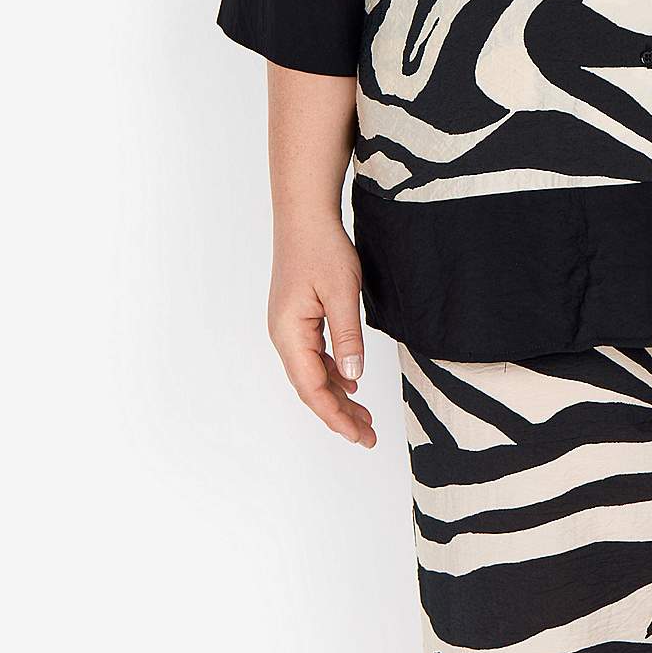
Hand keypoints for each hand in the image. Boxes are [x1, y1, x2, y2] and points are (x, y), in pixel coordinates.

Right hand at [268, 213, 376, 447]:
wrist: (304, 216)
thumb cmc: (322, 249)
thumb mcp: (342, 292)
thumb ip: (348, 335)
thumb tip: (354, 375)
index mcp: (290, 334)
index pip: (313, 388)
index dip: (336, 416)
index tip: (359, 436)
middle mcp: (283, 336)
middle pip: (311, 387)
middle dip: (338, 413)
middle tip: (367, 435)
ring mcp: (288, 327)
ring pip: (312, 373)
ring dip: (337, 395)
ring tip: (363, 416)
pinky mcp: (297, 318)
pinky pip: (314, 355)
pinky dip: (333, 371)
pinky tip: (351, 379)